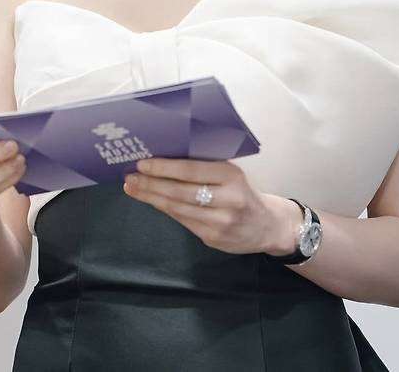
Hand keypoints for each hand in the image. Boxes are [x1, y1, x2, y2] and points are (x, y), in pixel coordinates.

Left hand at [123, 157, 295, 254]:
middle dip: (151, 184)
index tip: (142, 163)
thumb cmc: (244, 192)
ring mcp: (220, 222)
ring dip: (152, 198)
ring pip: (178, 209)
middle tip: (130, 177)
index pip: (192, 171)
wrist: (268, 226)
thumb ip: (206, 169)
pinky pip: (182, 221)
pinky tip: (152, 201)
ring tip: (133, 188)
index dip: (164, 167)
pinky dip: (165, 210)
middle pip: (180, 191)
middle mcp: (227, 200)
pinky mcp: (213, 238)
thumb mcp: (232, 174)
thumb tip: (165, 160)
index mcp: (232, 176)